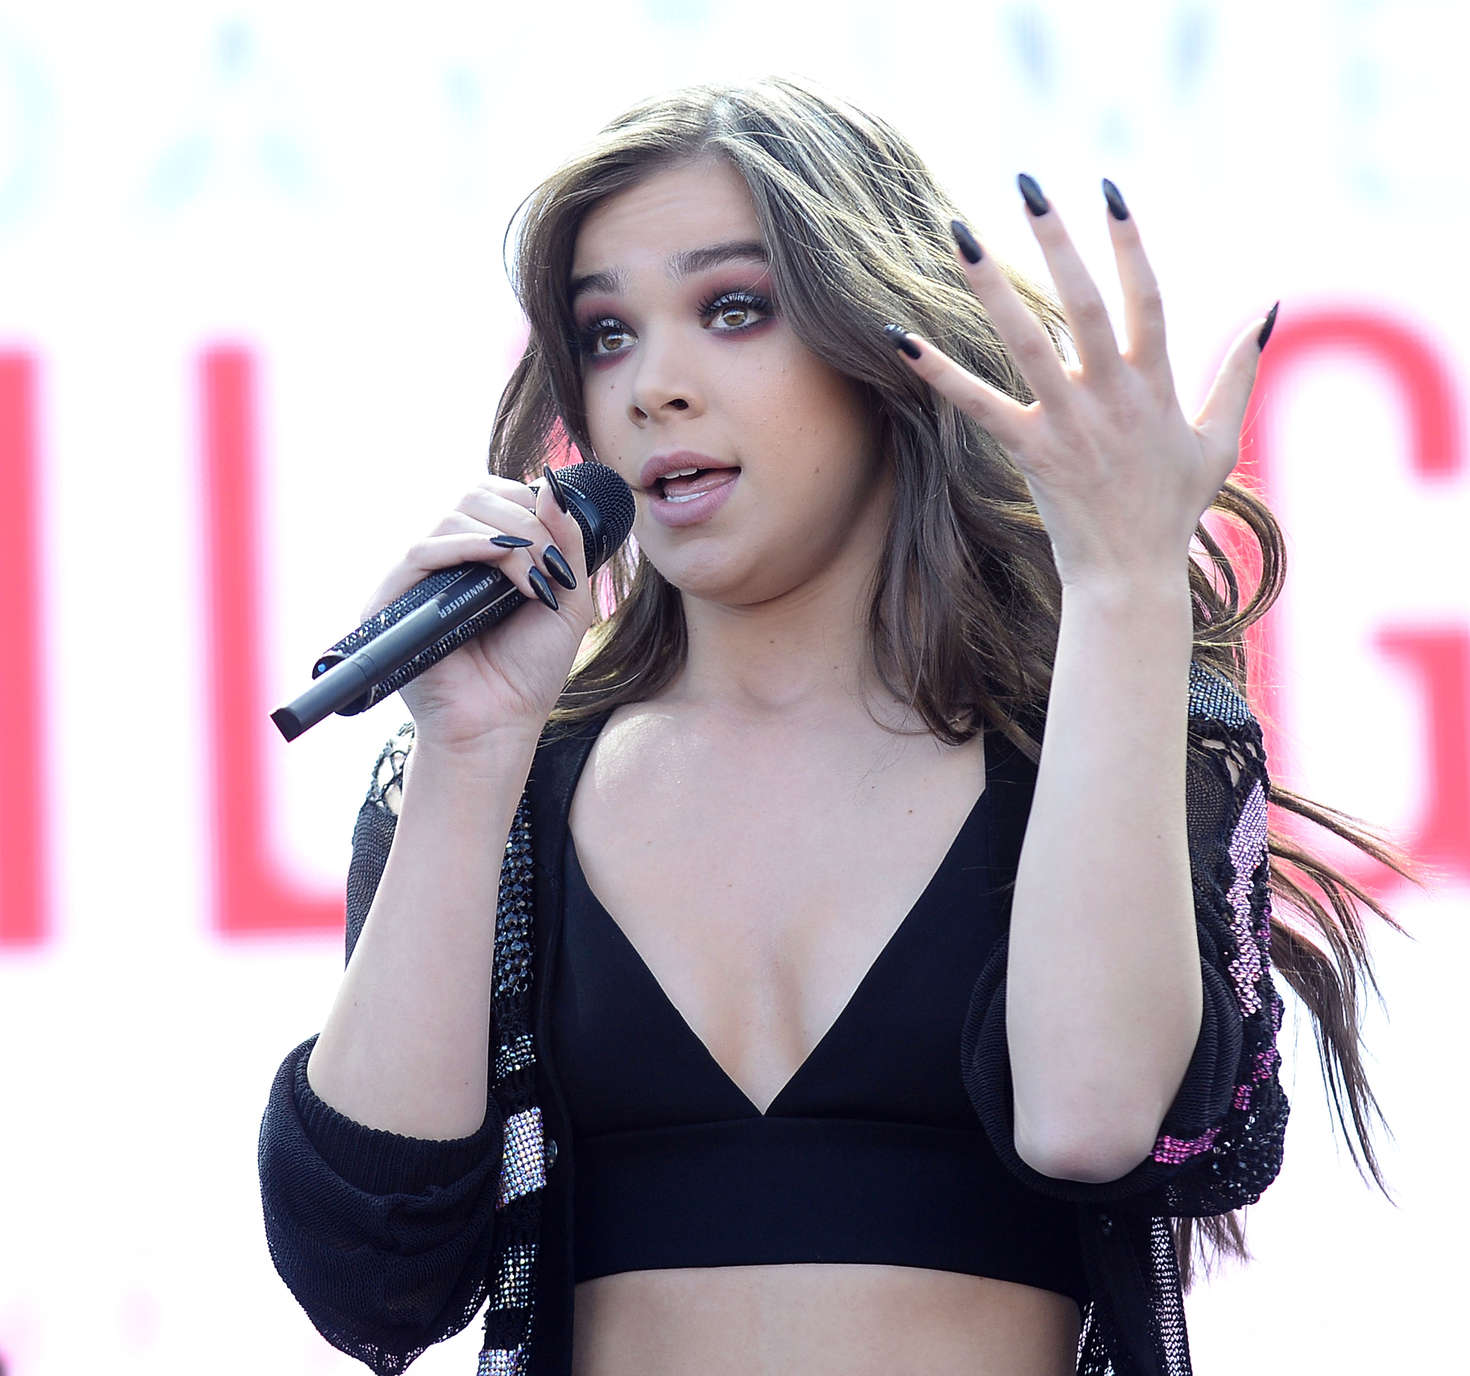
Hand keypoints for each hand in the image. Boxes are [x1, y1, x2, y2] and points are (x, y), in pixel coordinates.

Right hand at [359, 470, 594, 749]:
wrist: (500, 725)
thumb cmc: (530, 671)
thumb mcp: (566, 599)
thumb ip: (567, 544)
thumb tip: (554, 486)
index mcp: (478, 556)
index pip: (493, 497)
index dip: (529, 505)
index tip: (559, 547)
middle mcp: (444, 560)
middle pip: (473, 499)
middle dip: (524, 520)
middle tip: (550, 564)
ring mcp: (417, 579)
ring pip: (451, 519)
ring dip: (505, 537)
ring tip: (534, 579)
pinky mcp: (391, 601)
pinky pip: (421, 552)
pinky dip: (466, 547)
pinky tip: (502, 561)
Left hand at [888, 174, 1274, 590]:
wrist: (1133, 576)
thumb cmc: (1173, 508)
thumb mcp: (1219, 439)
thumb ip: (1239, 371)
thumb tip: (1269, 307)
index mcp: (1157, 385)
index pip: (1147, 297)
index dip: (1128, 242)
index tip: (1107, 189)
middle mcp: (1113, 396)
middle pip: (1086, 305)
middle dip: (1059, 242)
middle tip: (1027, 185)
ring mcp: (1071, 424)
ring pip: (1028, 343)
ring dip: (991, 287)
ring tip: (959, 234)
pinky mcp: (1033, 453)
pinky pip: (978, 405)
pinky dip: (940, 372)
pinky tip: (900, 338)